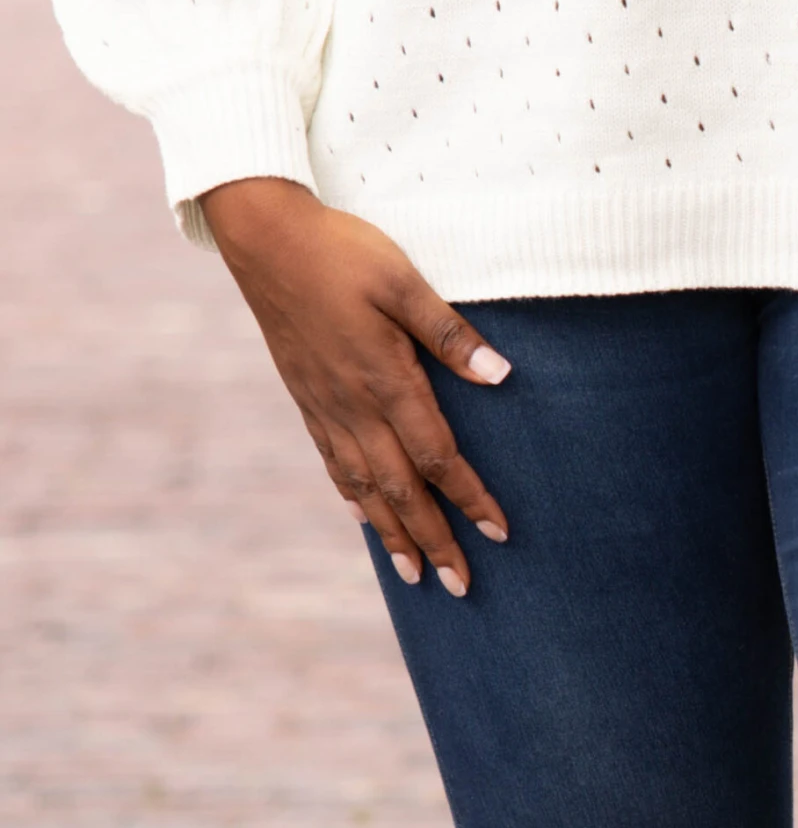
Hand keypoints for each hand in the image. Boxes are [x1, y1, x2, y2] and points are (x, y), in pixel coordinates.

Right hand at [201, 177, 510, 594]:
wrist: (266, 240)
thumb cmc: (343, 251)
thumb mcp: (404, 282)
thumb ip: (450, 334)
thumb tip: (501, 376)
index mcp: (386, 379)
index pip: (438, 456)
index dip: (470, 497)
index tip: (500, 533)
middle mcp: (354, 406)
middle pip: (402, 490)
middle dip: (435, 540)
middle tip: (462, 587)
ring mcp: (325, 407)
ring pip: (364, 488)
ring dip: (393, 534)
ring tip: (415, 575)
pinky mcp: (306, 398)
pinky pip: (334, 463)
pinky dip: (354, 498)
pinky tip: (366, 517)